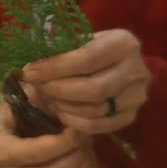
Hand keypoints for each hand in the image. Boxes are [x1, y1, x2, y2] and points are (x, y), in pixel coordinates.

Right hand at [0, 98, 98, 167]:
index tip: (77, 128)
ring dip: (83, 163)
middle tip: (85, 136)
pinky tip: (84, 154)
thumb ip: (36, 100)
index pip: (36, 153)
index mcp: (1, 152)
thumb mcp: (16, 101)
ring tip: (85, 142)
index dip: (62, 142)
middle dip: (75, 156)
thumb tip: (62, 104)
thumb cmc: (7, 114)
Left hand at [22, 29, 150, 133]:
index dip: (54, 68)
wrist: (111, 64)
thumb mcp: (76, 41)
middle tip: (39, 88)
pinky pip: (99, 126)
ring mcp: (137, 96)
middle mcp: (137, 69)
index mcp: (123, 42)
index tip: (29, 72)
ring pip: (95, 110)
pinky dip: (75, 122)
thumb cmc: (86, 49)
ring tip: (49, 98)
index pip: (86, 59)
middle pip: (94, 88)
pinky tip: (61, 112)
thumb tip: (30, 71)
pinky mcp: (131, 116)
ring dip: (65, 107)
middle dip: (59, 90)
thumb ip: (57, 51)